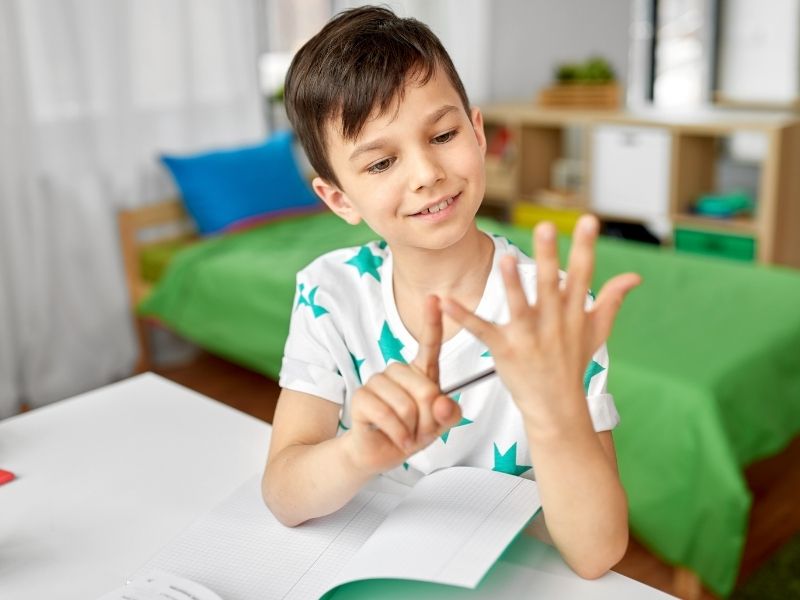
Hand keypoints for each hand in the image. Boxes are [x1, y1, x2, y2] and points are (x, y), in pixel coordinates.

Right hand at [344, 295, 461, 474]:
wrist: (379, 454)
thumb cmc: (410, 433)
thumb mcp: (439, 426)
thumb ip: (449, 414)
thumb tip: (441, 403)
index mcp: (419, 372)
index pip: (429, 344)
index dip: (432, 321)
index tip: (435, 298)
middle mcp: (397, 371)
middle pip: (425, 388)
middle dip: (428, 418)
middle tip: (421, 431)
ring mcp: (377, 382)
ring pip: (405, 404)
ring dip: (411, 428)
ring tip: (406, 435)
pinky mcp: (361, 398)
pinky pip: (386, 415)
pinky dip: (397, 433)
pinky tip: (397, 440)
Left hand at [441, 216, 639, 428]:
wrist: (557, 407)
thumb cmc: (573, 363)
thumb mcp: (597, 331)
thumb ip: (612, 300)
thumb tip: (635, 276)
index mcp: (573, 313)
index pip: (583, 274)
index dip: (585, 246)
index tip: (589, 220)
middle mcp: (553, 322)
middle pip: (551, 285)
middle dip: (549, 256)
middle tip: (545, 226)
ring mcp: (529, 337)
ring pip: (520, 306)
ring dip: (513, 284)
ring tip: (507, 260)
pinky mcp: (505, 350)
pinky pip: (482, 330)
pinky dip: (463, 317)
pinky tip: (445, 302)